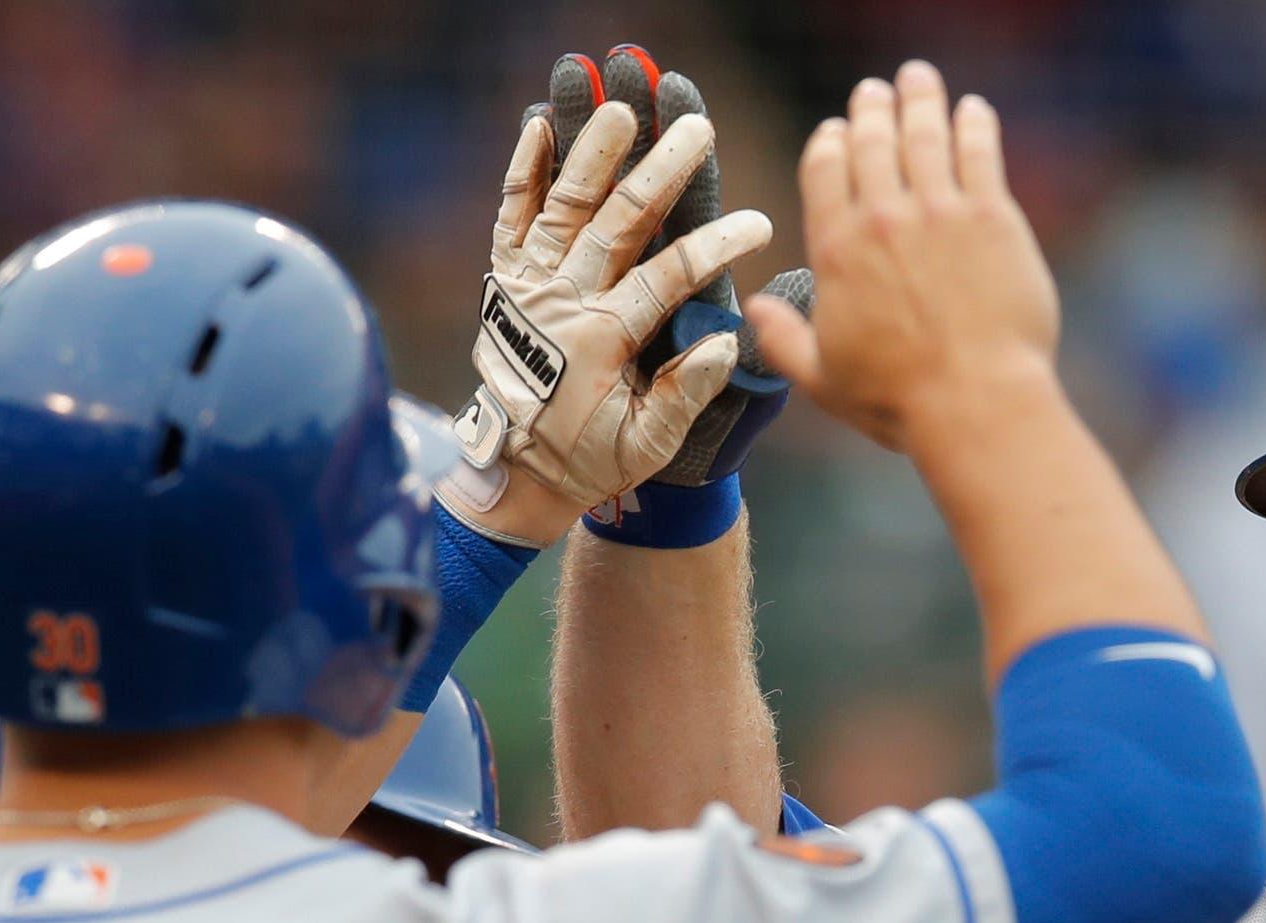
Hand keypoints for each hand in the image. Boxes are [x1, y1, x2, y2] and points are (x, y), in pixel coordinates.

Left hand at [543, 46, 804, 501]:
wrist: (513, 471)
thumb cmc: (590, 458)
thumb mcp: (645, 445)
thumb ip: (684, 394)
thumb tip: (724, 340)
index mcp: (603, 341)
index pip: (669, 279)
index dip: (716, 247)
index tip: (759, 223)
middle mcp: (562, 301)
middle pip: (617, 223)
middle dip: (660, 171)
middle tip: (696, 127)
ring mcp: (530, 283)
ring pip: (564, 205)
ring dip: (593, 153)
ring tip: (620, 108)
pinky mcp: (506, 276)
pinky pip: (511, 213)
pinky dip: (524, 170)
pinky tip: (540, 124)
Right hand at [750, 61, 1059, 457]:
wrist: (975, 401)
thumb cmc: (898, 400)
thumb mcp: (824, 380)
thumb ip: (783, 342)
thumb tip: (753, 310)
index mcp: (836, 250)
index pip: (824, 170)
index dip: (829, 142)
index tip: (836, 130)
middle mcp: (882, 219)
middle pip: (872, 141)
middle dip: (872, 108)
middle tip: (876, 91)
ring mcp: (938, 212)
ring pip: (924, 133)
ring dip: (920, 98)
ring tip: (918, 78)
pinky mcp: (991, 216)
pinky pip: (979, 151)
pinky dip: (974, 123)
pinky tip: (973, 109)